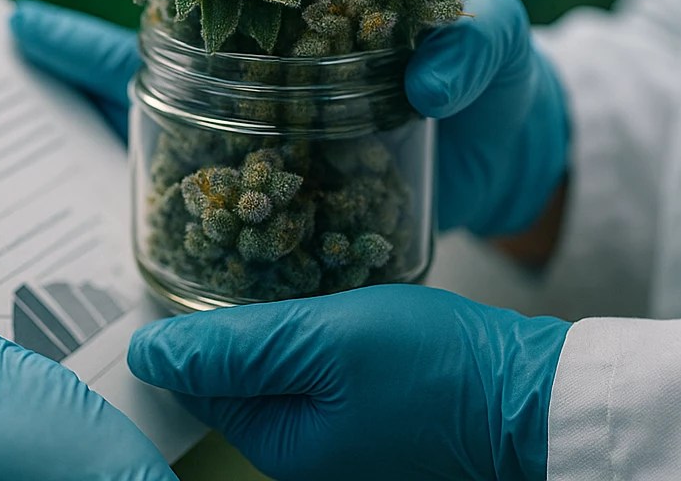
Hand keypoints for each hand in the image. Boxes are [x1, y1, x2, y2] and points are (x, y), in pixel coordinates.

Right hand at [10, 0, 569, 236]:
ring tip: (23, 172)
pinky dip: (178, 230)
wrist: (518, 155)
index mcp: (300, 17)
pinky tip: (130, 251)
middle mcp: (267, 82)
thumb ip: (473, 43)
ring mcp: (273, 148)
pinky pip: (223, 219)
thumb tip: (428, 79)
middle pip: (154, 79)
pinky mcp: (293, 210)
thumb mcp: (497, 41)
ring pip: (172, 148)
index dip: (119, 6)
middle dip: (76, 82)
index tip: (24, 23)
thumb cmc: (499, 74)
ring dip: (108, 156)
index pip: (196, 3)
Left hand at [128, 284, 569, 480]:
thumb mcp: (321, 342)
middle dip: (224, 309)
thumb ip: (232, 348)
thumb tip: (147, 353)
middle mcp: (302, 447)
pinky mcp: (370, 405)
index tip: (182, 253)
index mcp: (278, 444)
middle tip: (227, 233)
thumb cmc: (435, 366)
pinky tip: (318, 280)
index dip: (180, 319)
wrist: (533, 389)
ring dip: (268, 307)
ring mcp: (339, 428)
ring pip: (275, 359)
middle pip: (232, 371)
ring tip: (268, 244)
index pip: (195, 381)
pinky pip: (315, 360)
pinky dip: (309, 320)